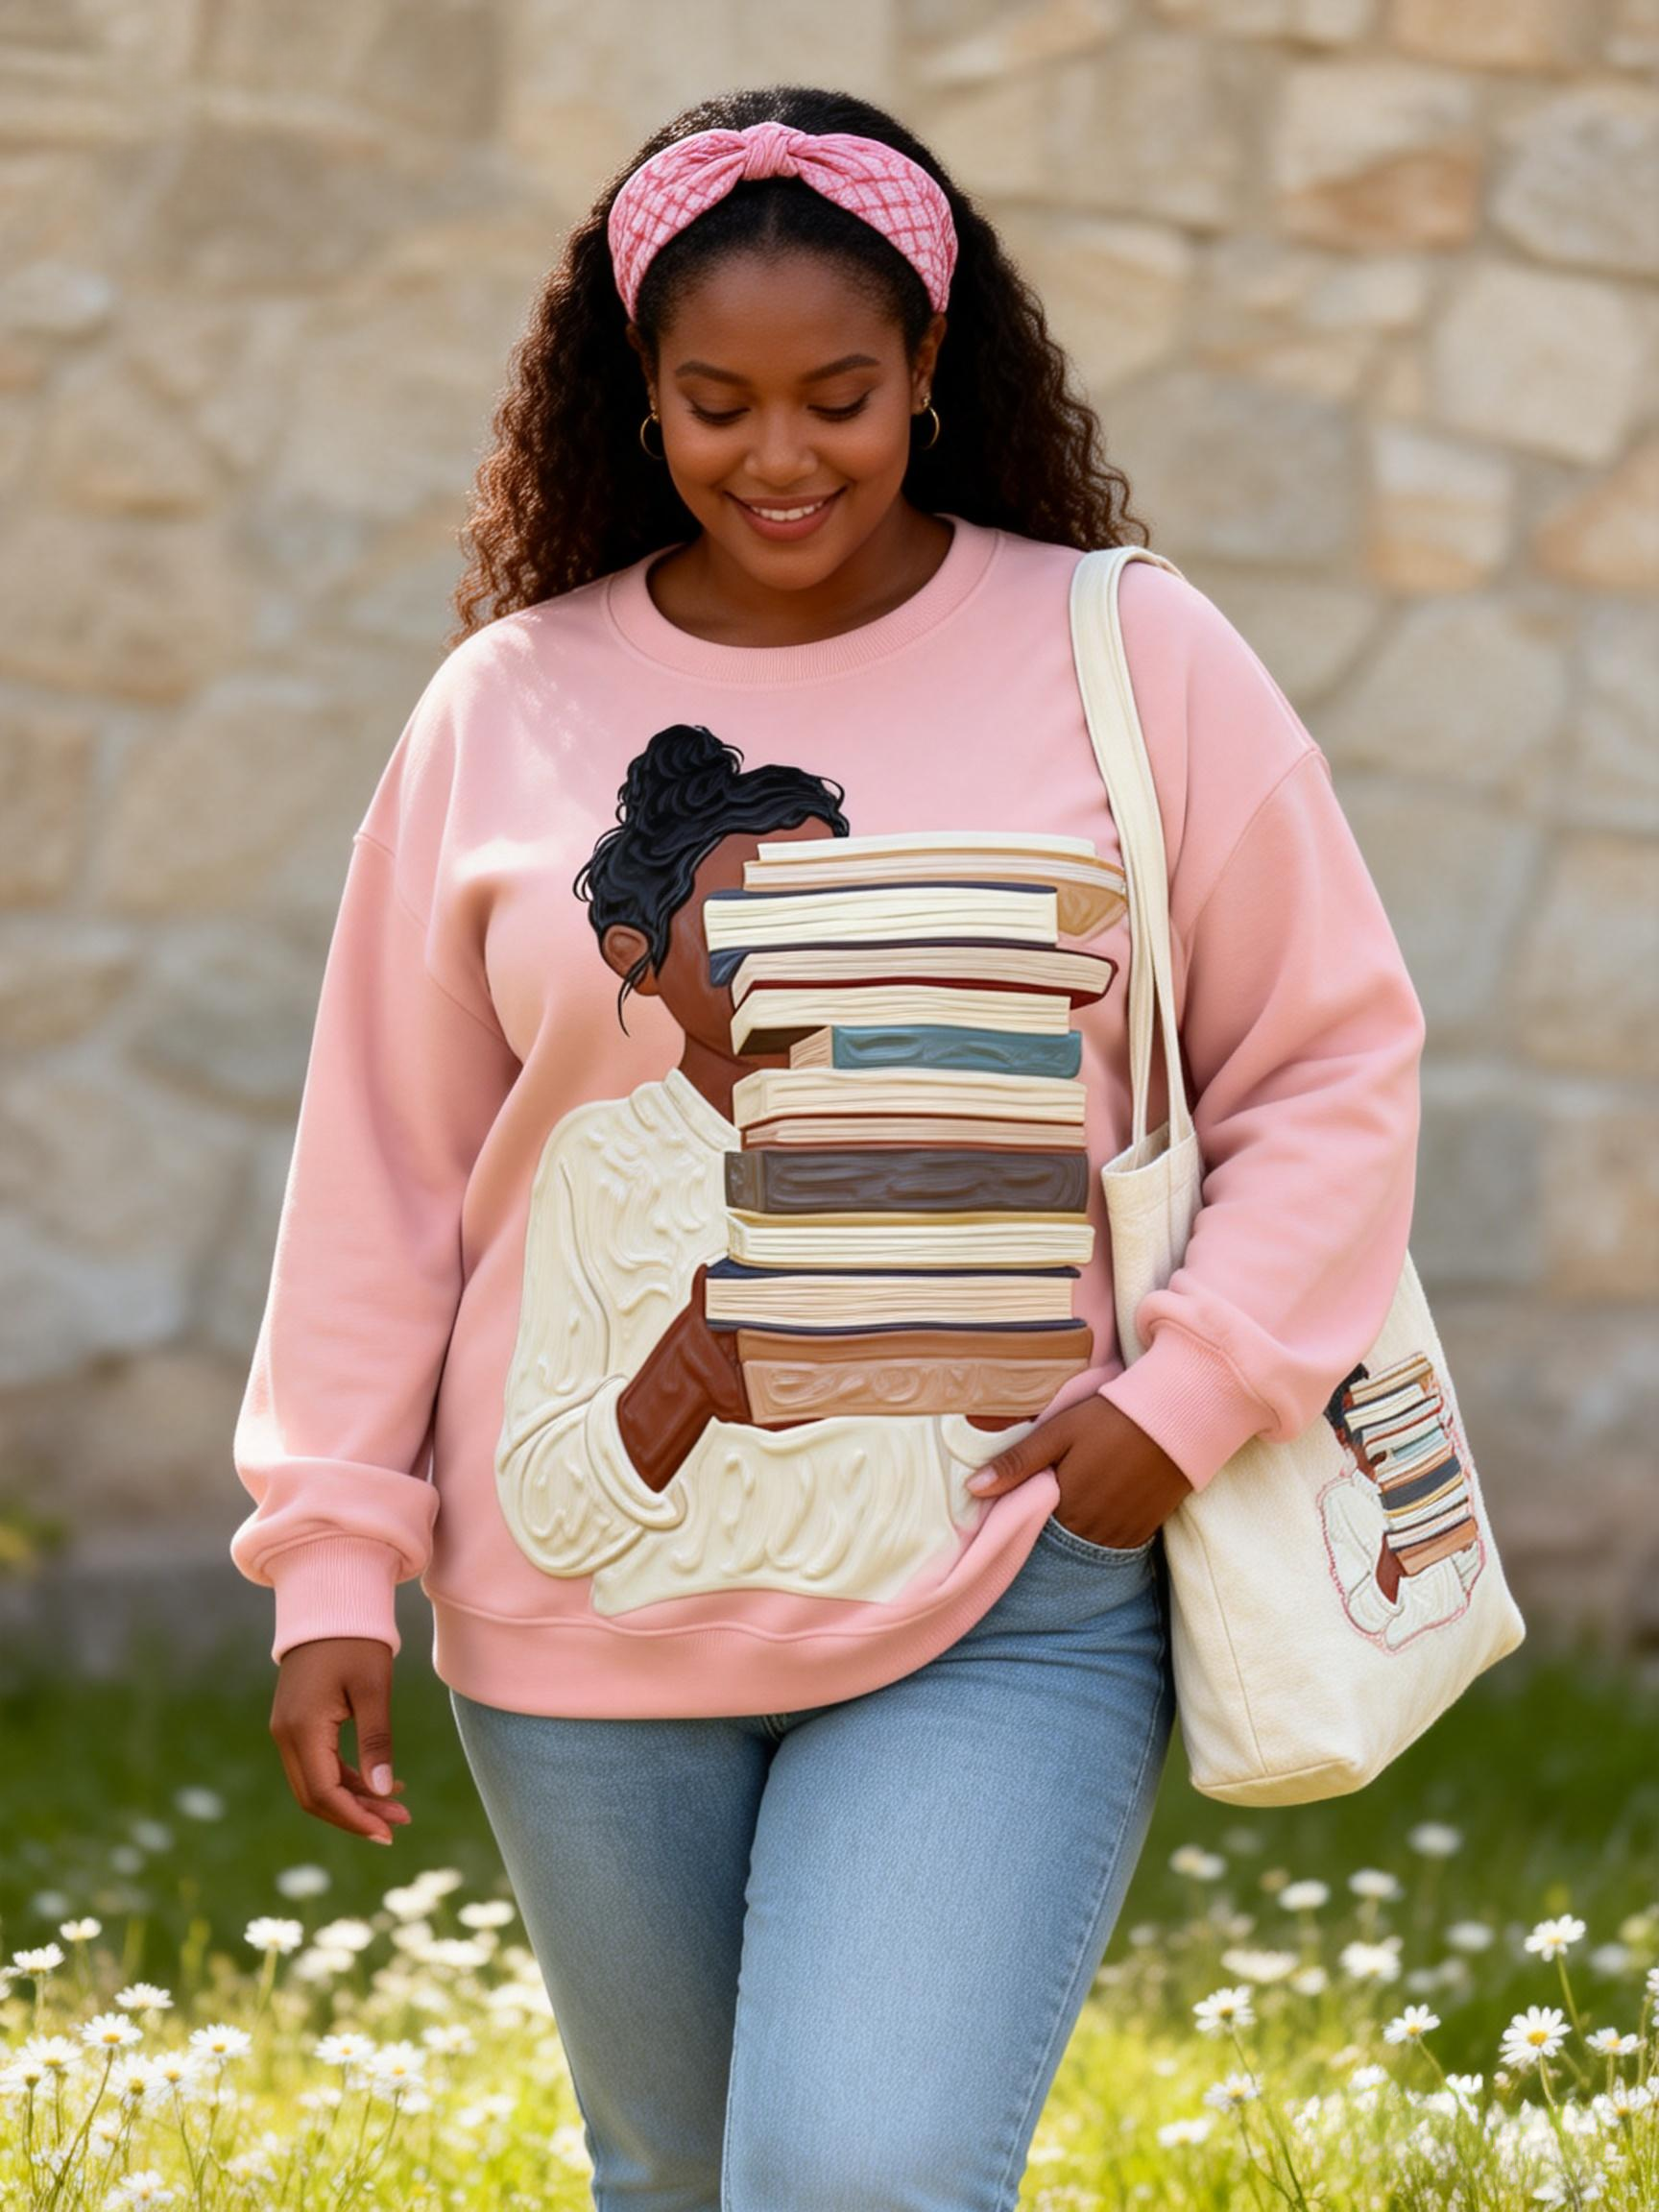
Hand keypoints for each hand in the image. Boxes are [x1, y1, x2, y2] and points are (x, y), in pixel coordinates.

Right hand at [270, 1638, 412, 1845]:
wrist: (330, 1605)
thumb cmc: (356, 1642)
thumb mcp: (373, 1689)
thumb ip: (377, 1740)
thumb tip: (383, 1791)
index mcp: (301, 1729)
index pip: (323, 1792)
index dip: (355, 1817)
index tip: (389, 1831)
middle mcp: (285, 1735)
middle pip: (316, 1796)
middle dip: (357, 1813)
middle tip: (400, 1822)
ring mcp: (287, 1731)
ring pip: (317, 1783)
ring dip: (355, 1798)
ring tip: (399, 1805)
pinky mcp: (296, 1725)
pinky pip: (318, 1765)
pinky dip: (347, 1778)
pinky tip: (381, 1782)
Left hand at [965, 1395, 1193, 1549]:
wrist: (1178, 1420)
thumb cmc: (1111, 1420)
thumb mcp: (1058, 1432)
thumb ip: (1016, 1462)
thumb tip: (972, 1489)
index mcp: (1065, 1508)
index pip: (1028, 1528)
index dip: (1021, 1513)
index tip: (1016, 1499)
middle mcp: (1091, 1532)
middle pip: (1055, 1540)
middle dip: (1045, 1523)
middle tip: (1049, 1492)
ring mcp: (1120, 1536)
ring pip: (1082, 1545)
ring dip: (1072, 1528)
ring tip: (1074, 1497)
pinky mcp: (1142, 1533)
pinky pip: (1110, 1545)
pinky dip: (1099, 1530)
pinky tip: (1099, 1504)